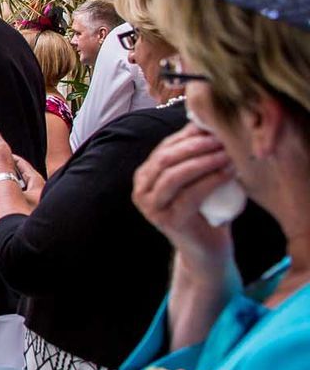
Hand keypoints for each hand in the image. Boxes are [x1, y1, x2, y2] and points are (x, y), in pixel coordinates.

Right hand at [133, 125, 237, 265]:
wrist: (207, 248)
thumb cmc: (206, 209)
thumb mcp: (197, 178)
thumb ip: (196, 155)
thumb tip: (205, 121)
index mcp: (145, 176)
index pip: (164, 147)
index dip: (189, 135)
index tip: (215, 128)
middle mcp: (141, 191)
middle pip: (166, 159)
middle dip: (196, 145)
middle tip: (222, 139)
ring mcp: (152, 208)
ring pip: (174, 175)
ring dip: (203, 161)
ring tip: (227, 153)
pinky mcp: (168, 221)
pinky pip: (189, 195)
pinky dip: (211, 180)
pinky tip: (228, 172)